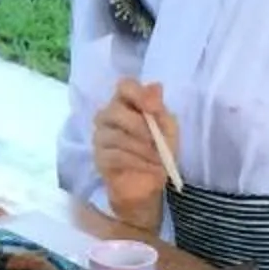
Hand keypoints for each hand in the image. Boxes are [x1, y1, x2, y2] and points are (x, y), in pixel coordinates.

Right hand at [91, 77, 180, 228]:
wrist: (148, 183)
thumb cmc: (158, 151)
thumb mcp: (168, 130)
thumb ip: (160, 110)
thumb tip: (156, 86)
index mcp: (126, 103)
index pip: (125, 86)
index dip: (139, 94)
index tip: (155, 109)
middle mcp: (108, 115)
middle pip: (116, 111)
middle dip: (140, 126)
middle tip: (158, 141)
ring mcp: (100, 136)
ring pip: (117, 136)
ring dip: (143, 149)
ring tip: (160, 159)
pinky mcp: (99, 158)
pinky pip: (115, 156)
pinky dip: (138, 162)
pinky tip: (152, 168)